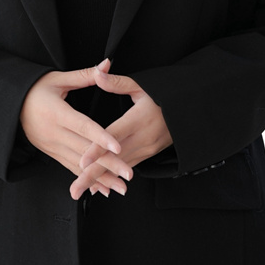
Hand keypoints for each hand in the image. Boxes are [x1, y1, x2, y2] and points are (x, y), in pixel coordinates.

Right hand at [20, 67, 132, 196]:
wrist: (10, 105)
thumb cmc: (36, 89)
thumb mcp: (58, 79)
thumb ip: (85, 75)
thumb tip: (106, 64)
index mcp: (56, 113)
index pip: (83, 126)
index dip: (101, 137)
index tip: (119, 147)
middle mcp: (53, 133)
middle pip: (85, 151)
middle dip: (108, 164)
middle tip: (129, 174)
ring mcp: (51, 146)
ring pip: (79, 165)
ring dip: (101, 177)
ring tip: (121, 187)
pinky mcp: (51, 153)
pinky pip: (71, 168)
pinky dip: (87, 178)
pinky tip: (103, 188)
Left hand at [69, 59, 172, 200]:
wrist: (189, 110)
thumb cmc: (163, 94)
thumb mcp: (142, 85)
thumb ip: (117, 82)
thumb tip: (97, 74)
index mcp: (139, 119)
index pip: (114, 136)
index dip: (97, 150)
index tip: (82, 161)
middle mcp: (144, 138)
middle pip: (113, 159)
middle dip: (92, 175)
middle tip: (74, 190)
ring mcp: (148, 148)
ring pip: (120, 167)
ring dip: (100, 179)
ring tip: (80, 190)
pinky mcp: (149, 153)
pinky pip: (128, 166)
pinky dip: (112, 176)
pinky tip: (97, 185)